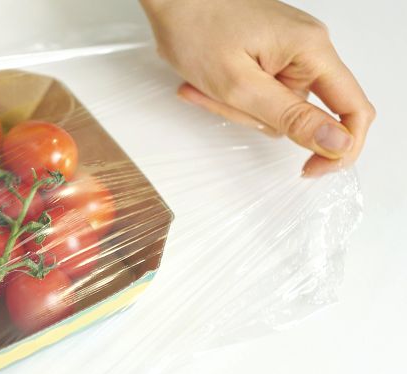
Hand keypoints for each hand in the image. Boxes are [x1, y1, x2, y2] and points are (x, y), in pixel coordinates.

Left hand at [140, 0, 374, 176]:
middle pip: (303, 111)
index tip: (310, 170)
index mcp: (311, 50)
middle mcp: (308, 47)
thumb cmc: (195, 27)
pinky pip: (258, 89)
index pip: (353, 109)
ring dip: (236, 105)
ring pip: (274, 105)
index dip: (340, 148)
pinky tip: (204, 81)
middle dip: (257, 117)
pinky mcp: (268, 52)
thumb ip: (290, 118)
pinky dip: (230, 93)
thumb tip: (337, 144)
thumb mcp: (239, 86)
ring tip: (203, 85)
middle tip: (220, 99)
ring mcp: (288, 49)